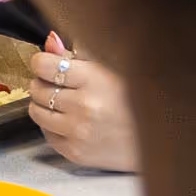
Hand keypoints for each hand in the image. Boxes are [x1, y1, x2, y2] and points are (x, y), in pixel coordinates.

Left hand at [26, 32, 140, 172]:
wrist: (159, 140)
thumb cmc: (136, 99)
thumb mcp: (111, 67)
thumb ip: (78, 53)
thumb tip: (50, 42)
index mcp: (93, 80)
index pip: (44, 65)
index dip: (41, 62)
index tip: (46, 63)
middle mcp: (84, 107)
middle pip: (37, 88)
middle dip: (42, 82)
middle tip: (56, 83)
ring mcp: (78, 132)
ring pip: (36, 112)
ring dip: (42, 103)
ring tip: (59, 101)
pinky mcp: (76, 153)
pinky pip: (47, 134)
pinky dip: (52, 125)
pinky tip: (68, 120)